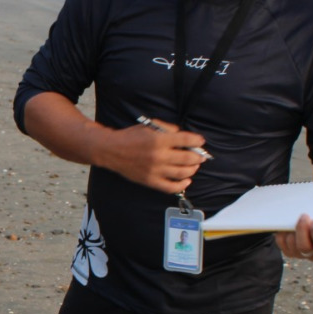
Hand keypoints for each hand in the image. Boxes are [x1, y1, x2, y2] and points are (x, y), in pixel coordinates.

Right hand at [93, 119, 207, 194]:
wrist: (111, 150)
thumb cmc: (130, 137)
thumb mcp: (149, 126)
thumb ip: (167, 129)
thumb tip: (183, 136)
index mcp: (159, 139)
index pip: (186, 140)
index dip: (197, 141)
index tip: (201, 141)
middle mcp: (159, 156)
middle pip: (188, 158)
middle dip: (198, 156)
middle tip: (201, 156)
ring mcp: (155, 170)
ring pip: (183, 173)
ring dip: (192, 169)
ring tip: (194, 166)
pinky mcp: (150, 181)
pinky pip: (171, 187)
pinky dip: (182, 185)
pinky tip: (186, 180)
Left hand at [275, 214, 312, 260]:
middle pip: (305, 248)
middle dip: (302, 231)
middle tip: (304, 216)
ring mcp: (301, 254)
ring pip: (292, 246)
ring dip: (292, 231)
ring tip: (297, 218)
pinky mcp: (290, 250)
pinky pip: (282, 244)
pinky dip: (282, 234)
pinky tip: (288, 226)